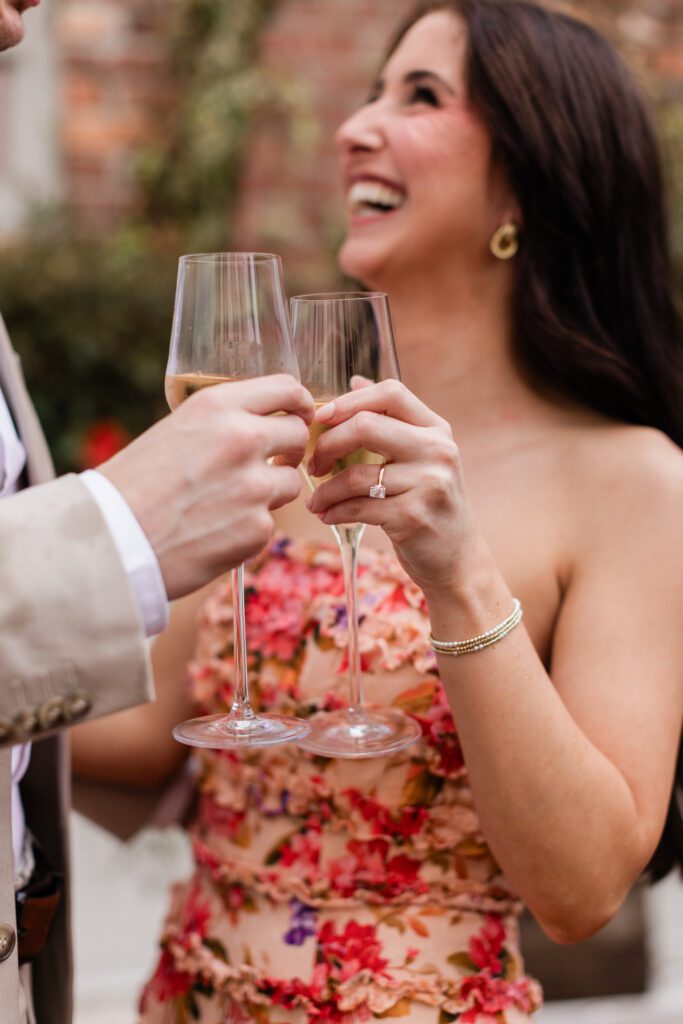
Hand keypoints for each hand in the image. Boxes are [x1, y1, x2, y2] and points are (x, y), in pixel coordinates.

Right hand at [100, 374, 313, 598]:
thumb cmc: (134, 486)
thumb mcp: (175, 431)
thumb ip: (221, 424)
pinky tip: (215, 532)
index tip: (301, 415)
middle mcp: (242, 439)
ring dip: (271, 492)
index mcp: (217, 407)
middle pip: (298, 434)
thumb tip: (263, 425)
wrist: (111, 539)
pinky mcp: (257, 528)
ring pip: (291, 482)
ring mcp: (254, 485)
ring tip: (230, 503)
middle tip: (272, 463)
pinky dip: (249, 529)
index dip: (301, 404)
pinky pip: (270, 522)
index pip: (286, 390)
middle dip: (290, 450)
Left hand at [306, 379, 485, 595]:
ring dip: (325, 489)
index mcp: (436, 429)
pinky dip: (334, 511)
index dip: (348, 400)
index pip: (390, 393)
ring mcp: (428, 484)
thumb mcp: (420, 456)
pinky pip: (358, 507)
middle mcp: (437, 451)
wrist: (457, 557)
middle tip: (312, 464)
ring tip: (316, 500)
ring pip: (356, 475)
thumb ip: (389, 419)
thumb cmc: (428, 503)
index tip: (320, 417)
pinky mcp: (413, 517)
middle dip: (327, 444)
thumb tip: (354, 381)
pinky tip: (326, 515)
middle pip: (366, 426)